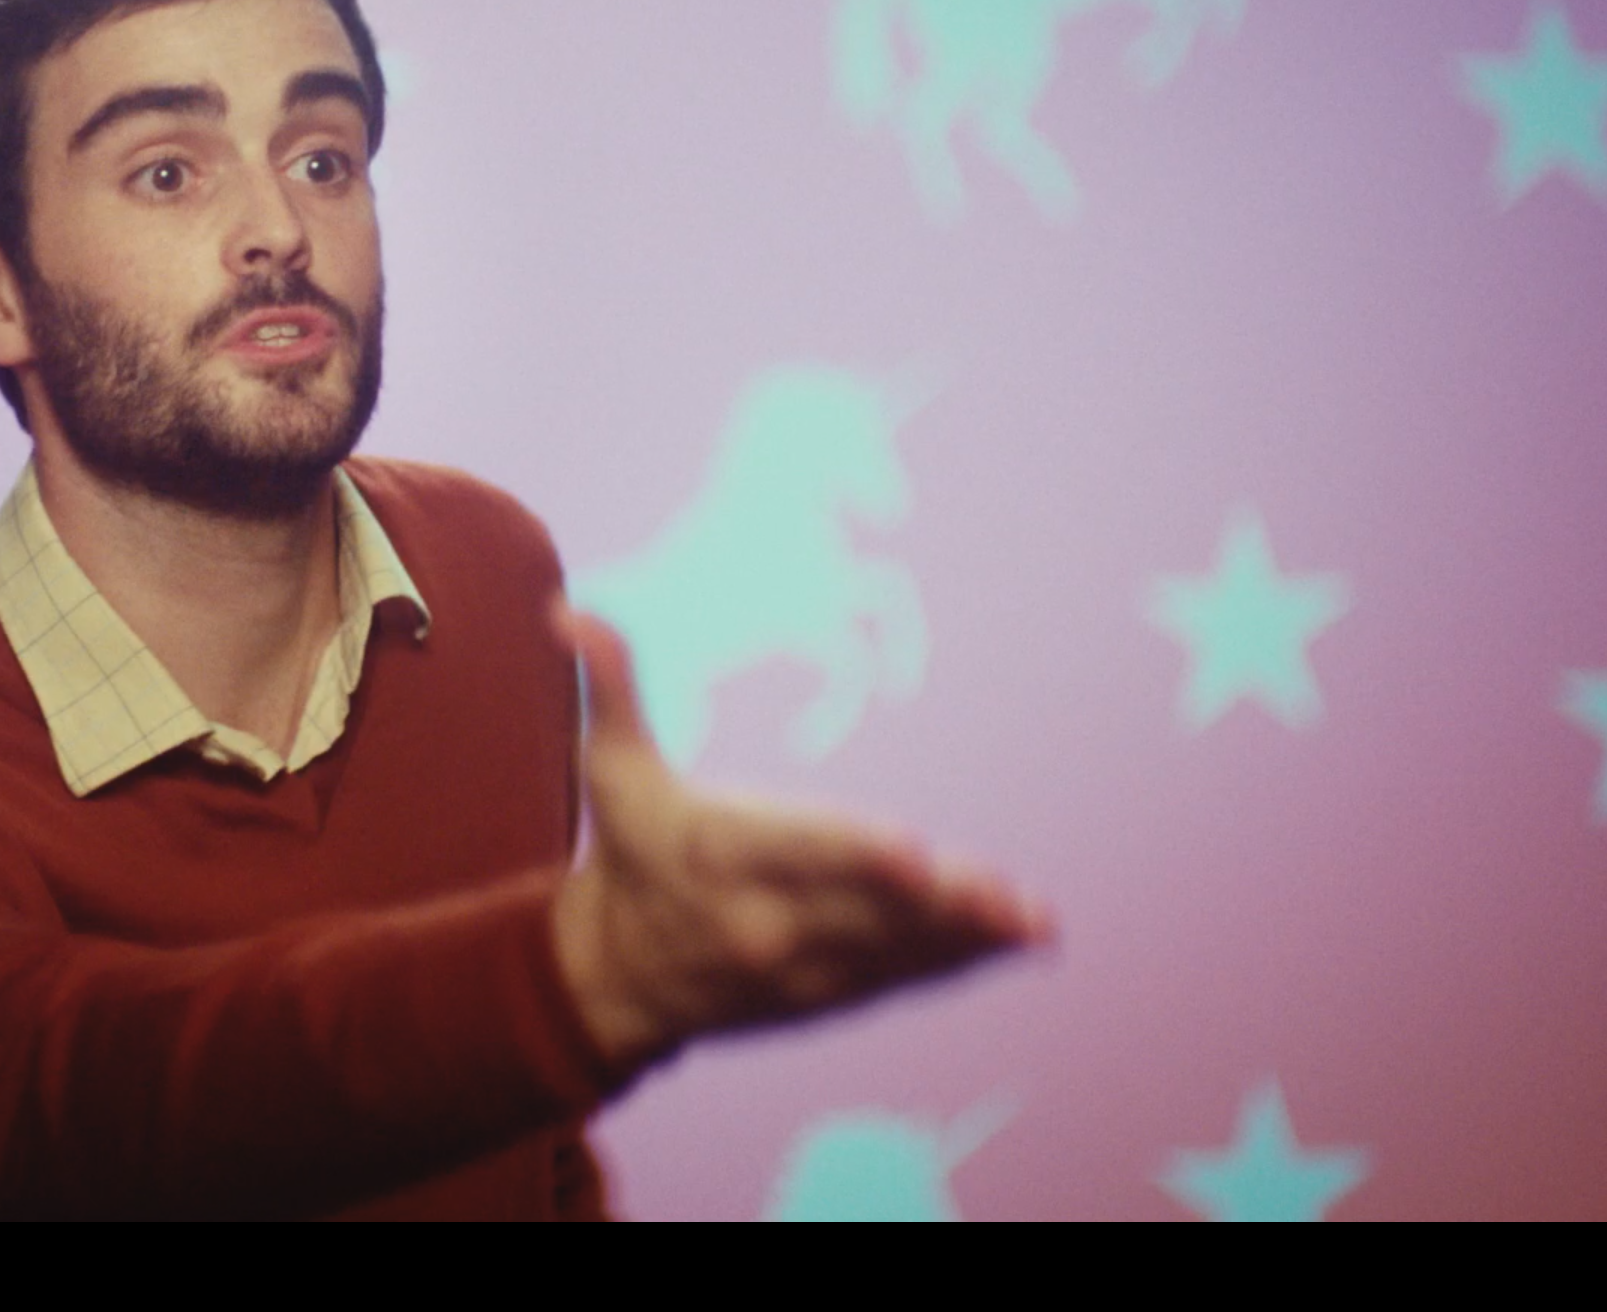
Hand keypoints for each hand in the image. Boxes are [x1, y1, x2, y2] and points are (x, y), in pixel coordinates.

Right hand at [548, 606, 1053, 1067]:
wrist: (612, 977)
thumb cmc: (626, 854)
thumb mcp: (611, 771)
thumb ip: (611, 689)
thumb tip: (572, 612)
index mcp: (720, 859)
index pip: (799, 854)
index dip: (860, 856)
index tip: (914, 854)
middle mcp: (767, 923)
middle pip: (864, 910)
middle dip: (938, 906)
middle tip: (1005, 898)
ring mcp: (803, 969)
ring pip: (897, 950)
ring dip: (967, 937)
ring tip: (1034, 924)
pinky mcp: (829, 994)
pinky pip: (904, 977)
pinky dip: (960, 960)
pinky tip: (1019, 939)